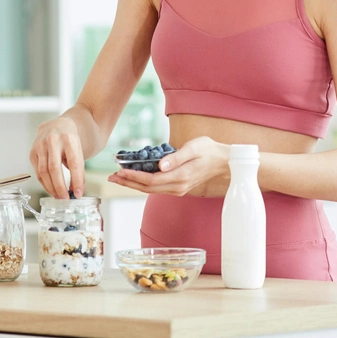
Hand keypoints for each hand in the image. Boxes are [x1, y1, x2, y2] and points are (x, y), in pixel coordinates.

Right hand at [30, 117, 84, 198]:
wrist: (56, 126)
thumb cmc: (70, 141)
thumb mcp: (78, 150)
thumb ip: (78, 169)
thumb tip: (76, 191)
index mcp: (69, 138)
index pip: (73, 162)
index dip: (76, 180)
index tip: (79, 193)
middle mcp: (53, 140)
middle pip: (55, 168)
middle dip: (60, 186)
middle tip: (66, 198)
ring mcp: (40, 145)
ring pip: (44, 171)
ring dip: (51, 187)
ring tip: (59, 196)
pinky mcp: (32, 152)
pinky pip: (37, 172)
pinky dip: (44, 183)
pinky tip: (51, 189)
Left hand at [107, 136, 230, 196]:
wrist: (225, 162)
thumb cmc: (210, 151)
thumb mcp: (194, 148)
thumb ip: (177, 157)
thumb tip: (161, 165)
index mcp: (180, 177)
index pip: (151, 180)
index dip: (134, 176)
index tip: (120, 170)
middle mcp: (178, 187)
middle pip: (147, 188)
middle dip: (128, 182)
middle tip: (111, 176)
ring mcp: (178, 189)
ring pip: (150, 190)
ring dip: (133, 184)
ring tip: (119, 178)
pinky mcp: (179, 187)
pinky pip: (157, 188)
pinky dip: (143, 183)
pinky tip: (136, 178)